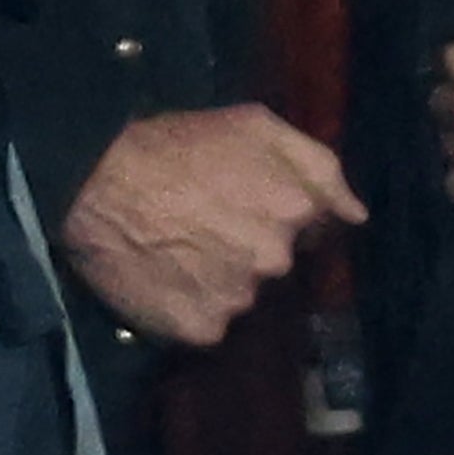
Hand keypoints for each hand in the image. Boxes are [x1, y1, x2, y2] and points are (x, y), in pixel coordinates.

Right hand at [56, 105, 366, 345]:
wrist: (95, 184)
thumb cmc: (177, 143)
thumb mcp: (256, 125)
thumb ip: (319, 165)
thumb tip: (357, 214)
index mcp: (295, 210)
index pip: (317, 226)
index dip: (284, 211)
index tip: (250, 201)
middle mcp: (274, 261)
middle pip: (277, 262)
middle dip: (252, 245)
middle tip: (207, 222)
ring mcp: (237, 300)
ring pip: (242, 293)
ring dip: (222, 277)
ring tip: (180, 248)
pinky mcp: (200, 329)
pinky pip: (208, 321)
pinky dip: (192, 304)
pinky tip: (167, 277)